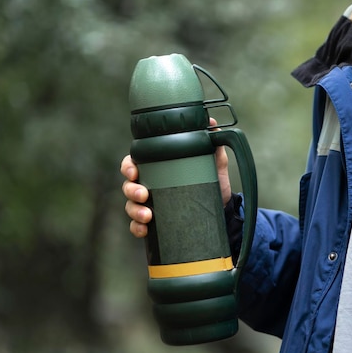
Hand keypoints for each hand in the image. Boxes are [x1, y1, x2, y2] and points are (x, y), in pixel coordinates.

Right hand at [120, 118, 231, 237]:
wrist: (223, 209)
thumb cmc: (212, 182)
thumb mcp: (214, 163)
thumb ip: (212, 143)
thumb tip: (212, 123)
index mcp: (157, 168)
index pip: (134, 162)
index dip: (128, 166)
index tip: (134, 171)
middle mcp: (149, 184)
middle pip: (128, 185)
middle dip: (131, 190)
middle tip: (144, 194)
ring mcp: (149, 204)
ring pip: (130, 206)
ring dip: (134, 210)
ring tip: (148, 216)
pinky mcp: (155, 223)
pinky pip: (137, 226)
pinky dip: (137, 228)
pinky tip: (144, 230)